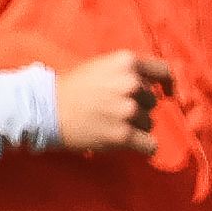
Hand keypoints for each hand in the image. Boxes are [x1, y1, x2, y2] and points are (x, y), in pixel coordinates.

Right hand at [47, 51, 163, 153]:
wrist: (43, 110)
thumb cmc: (69, 88)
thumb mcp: (101, 67)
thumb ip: (127, 73)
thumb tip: (154, 88)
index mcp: (127, 62)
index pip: (164, 71)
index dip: (168, 84)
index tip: (167, 94)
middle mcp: (132, 84)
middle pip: (152, 102)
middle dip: (138, 108)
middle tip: (113, 113)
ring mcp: (128, 110)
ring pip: (149, 124)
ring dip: (134, 127)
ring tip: (110, 126)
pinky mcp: (123, 135)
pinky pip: (149, 145)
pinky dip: (142, 147)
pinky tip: (127, 144)